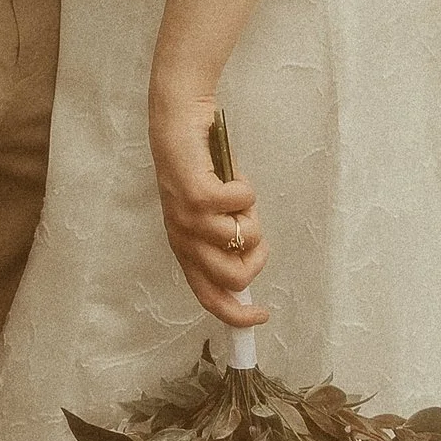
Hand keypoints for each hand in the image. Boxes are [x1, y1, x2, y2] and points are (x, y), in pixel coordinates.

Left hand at [147, 93, 268, 326]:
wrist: (178, 125)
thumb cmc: (200, 169)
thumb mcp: (212, 214)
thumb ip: (227, 238)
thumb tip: (251, 259)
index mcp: (185, 248)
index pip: (209, 297)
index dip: (237, 315)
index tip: (263, 314)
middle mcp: (184, 239)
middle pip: (234, 278)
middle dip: (257, 258)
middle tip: (254, 228)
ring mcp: (190, 219)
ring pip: (244, 240)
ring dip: (252, 215)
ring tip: (237, 194)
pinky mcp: (199, 196)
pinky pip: (243, 204)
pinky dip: (246, 190)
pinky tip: (231, 176)